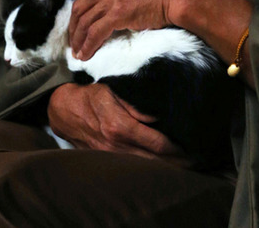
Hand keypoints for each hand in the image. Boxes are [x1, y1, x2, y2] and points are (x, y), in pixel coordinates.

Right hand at [47, 82, 187, 162]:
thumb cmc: (92, 96)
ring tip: (181, 166)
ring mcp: (110, 155)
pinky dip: (146, 167)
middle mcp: (116, 145)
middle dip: (174, 163)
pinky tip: (158, 165)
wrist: (65, 110)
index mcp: (120, 126)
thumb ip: (137, 105)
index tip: (190, 149)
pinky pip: (130, 166)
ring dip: (162, 167)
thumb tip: (157, 117)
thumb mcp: (115, 91)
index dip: (175, 148)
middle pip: (152, 161)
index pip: (156, 143)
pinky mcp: (105, 159)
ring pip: (142, 167)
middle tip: (192, 161)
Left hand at [69, 0, 193, 59]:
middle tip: (74, 42)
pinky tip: (86, 54)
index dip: (79, 13)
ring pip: (85, 20)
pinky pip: (95, 32)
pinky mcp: (118, 12)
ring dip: (79, 39)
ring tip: (79, 52)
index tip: (78, 25)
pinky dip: (88, 45)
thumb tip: (106, 7)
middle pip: (81, 7)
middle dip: (74, 27)